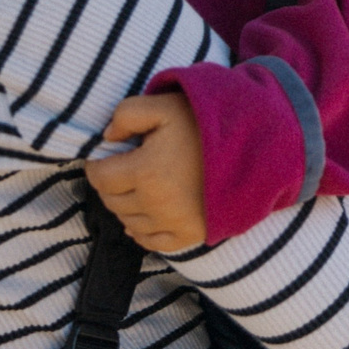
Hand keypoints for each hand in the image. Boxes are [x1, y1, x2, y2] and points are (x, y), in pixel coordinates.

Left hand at [86, 93, 207, 251]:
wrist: (252, 146)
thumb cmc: (206, 123)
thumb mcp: (164, 105)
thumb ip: (127, 114)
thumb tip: (108, 136)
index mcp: (145, 170)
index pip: (100, 177)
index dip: (97, 165)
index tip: (105, 156)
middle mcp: (155, 202)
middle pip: (112, 202)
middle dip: (110, 185)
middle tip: (120, 170)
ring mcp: (173, 222)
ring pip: (129, 223)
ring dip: (125, 206)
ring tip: (136, 188)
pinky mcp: (190, 234)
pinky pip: (153, 243)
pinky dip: (142, 232)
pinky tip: (146, 216)